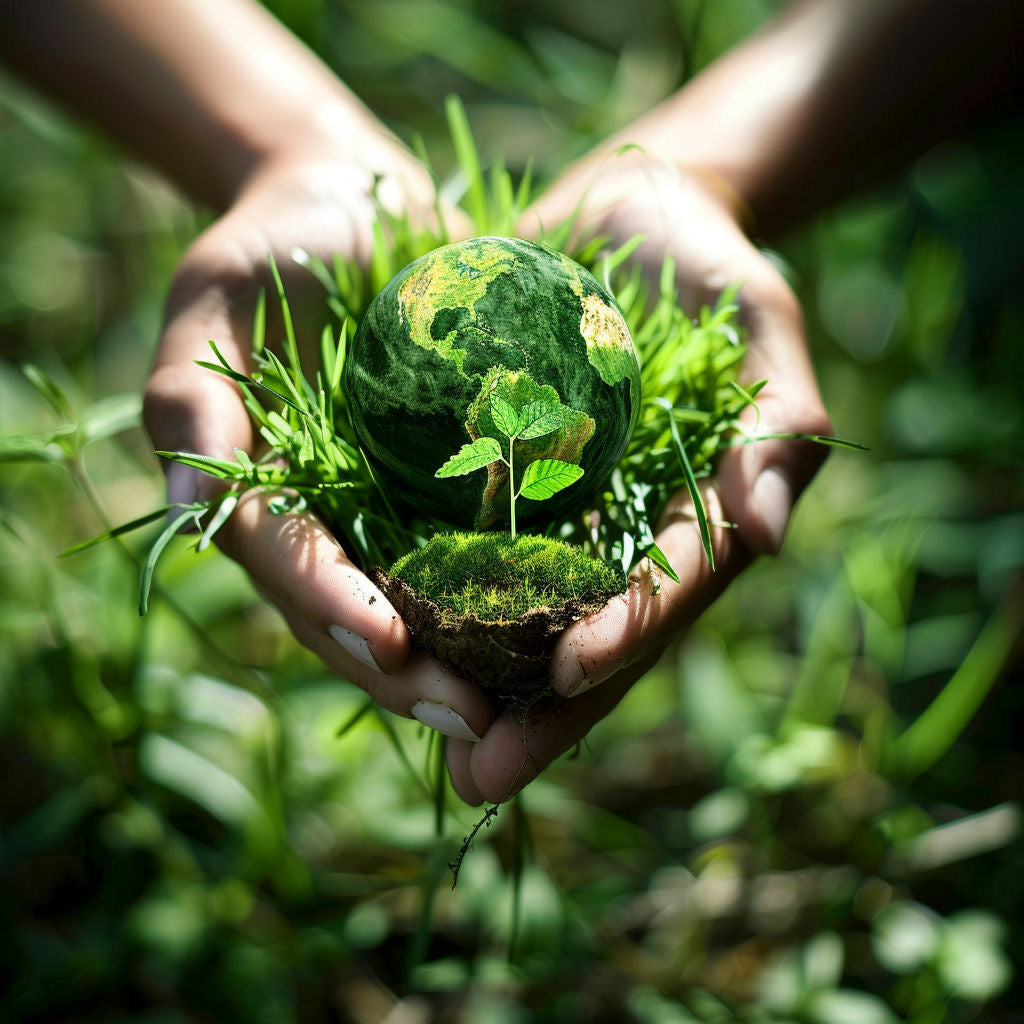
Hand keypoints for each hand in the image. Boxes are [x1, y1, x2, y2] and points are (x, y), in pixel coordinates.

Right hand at [142, 144, 498, 743]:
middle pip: (362, 619)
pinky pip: (486, 555)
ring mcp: (393, 514)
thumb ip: (189, 398)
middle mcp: (329, 526)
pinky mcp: (456, 490)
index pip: (290, 569)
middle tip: (476, 720)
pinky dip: (519, 599)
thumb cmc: (275, 244)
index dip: (334, 609)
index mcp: (260, 499)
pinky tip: (572, 630)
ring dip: (473, 665)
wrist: (359, 205)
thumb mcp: (213, 297)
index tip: (390, 644)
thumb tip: (188, 512)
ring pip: (428, 612)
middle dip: (411, 675)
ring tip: (529, 708)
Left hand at [444, 157, 830, 804]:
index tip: (574, 673)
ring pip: (520, 620)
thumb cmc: (707, 258)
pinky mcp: (501, 481)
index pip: (668, 593)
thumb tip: (768, 534)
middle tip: (481, 779)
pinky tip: (382, 638)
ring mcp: (562, 514)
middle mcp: (625, 533)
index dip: (629, 635)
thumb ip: (782, 420)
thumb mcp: (761, 318)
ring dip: (475, 683)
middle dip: (541, 713)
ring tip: (418, 732)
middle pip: (587, 637)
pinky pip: (465, 553)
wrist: (625, 209)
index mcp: (697, 517)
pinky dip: (433, 601)